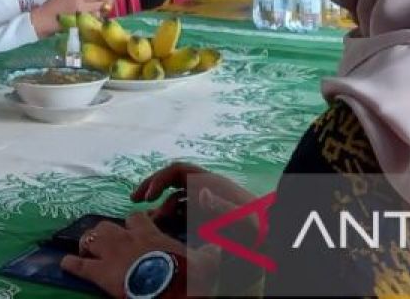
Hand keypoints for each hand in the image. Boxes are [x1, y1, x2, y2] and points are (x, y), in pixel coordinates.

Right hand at [31, 0, 113, 34]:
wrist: (45, 19)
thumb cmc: (53, 3)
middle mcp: (83, 7)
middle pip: (100, 3)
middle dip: (105, 0)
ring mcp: (83, 17)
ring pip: (99, 12)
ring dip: (102, 8)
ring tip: (103, 5)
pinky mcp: (82, 24)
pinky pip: (93, 19)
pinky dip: (97, 16)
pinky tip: (96, 13)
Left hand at [61, 212, 199, 298]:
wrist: (168, 290)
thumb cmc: (184, 275)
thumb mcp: (202, 262)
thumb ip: (208, 253)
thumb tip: (221, 249)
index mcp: (148, 234)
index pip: (136, 218)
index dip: (133, 221)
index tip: (134, 226)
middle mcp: (126, 239)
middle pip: (107, 226)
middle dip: (103, 233)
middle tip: (104, 242)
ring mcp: (110, 254)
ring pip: (90, 239)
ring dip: (86, 244)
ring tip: (85, 250)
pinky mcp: (98, 273)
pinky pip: (78, 265)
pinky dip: (70, 264)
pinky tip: (65, 264)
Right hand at [133, 162, 257, 232]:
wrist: (274, 238)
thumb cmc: (261, 229)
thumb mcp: (244, 219)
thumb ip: (222, 206)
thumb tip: (199, 192)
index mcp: (212, 184)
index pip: (178, 171)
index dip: (159, 179)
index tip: (146, 196)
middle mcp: (207, 188)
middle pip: (173, 179)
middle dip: (153, 186)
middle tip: (134, 199)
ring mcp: (208, 202)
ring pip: (176, 197)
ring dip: (160, 205)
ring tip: (149, 221)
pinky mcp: (210, 216)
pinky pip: (184, 211)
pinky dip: (171, 216)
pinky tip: (163, 227)